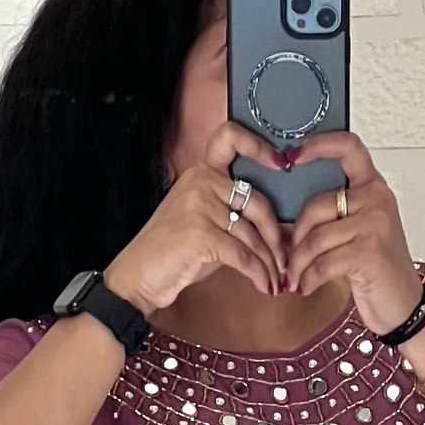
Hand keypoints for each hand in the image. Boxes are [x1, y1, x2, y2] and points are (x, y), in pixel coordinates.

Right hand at [107, 118, 291, 313]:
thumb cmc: (172, 252)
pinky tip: (264, 285)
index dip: (258, 147)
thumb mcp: (203, 222)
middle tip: (284, 259)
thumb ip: (232, 215)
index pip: (230, 139)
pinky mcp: (202, 234)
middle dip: (276, 236)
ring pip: (252, 235)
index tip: (281, 163)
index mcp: (201, 172)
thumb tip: (275, 232)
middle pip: (258, 202)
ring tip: (276, 281)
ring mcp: (201, 206)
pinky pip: (243, 255)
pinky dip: (258, 274)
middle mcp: (201, 182)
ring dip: (269, 263)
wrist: (139, 275)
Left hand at [278, 129, 421, 335]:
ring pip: (315, 238)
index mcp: (373, 188)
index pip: (349, 148)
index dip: (319, 145)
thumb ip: (332, 217)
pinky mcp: (369, 252)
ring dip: (298, 264)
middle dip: (294, 238)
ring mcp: (375, 224)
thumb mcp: (358, 233)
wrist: (403, 306)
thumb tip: (282, 219)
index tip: (293, 155)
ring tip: (295, 278)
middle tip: (287, 259)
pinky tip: (306, 287)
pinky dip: (308, 279)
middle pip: (315, 206)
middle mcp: (377, 199)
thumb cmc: (377, 270)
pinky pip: (322, 263)